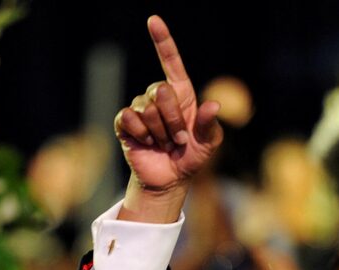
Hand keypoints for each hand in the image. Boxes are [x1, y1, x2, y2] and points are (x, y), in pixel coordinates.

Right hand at [115, 16, 222, 221]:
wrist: (169, 179)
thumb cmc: (191, 157)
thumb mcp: (208, 143)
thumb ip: (209, 125)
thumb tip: (213, 105)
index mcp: (181, 94)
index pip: (171, 61)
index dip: (162, 40)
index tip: (153, 20)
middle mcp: (159, 97)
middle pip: (161, 91)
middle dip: (172, 120)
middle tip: (177, 139)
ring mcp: (140, 109)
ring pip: (146, 109)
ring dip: (159, 133)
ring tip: (163, 144)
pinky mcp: (125, 124)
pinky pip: (129, 118)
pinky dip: (141, 134)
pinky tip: (147, 144)